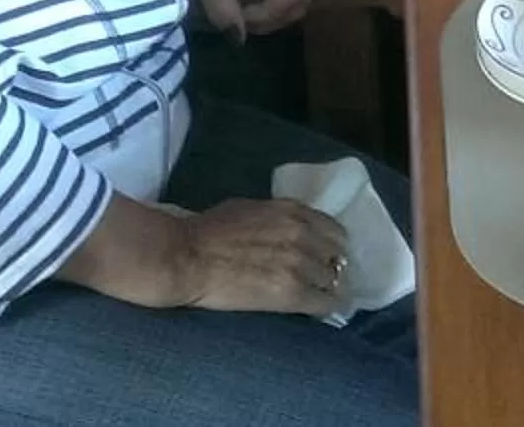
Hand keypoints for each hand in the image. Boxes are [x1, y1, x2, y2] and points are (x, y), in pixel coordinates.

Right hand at [173, 198, 355, 317]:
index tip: (327, 257)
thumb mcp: (249, 210)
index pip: (333, 230)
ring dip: (327, 289)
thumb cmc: (207, 232)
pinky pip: (324, 303)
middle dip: (331, 268)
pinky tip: (325, 313)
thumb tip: (288, 229)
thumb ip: (276, 218)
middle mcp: (303, 235)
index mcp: (293, 212)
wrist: (187, 258)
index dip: (332, 246)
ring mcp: (300, 264)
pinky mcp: (291, 293)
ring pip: (333, 281)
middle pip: (336, 257)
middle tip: (323, 281)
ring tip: (322, 299)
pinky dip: (327, 309)